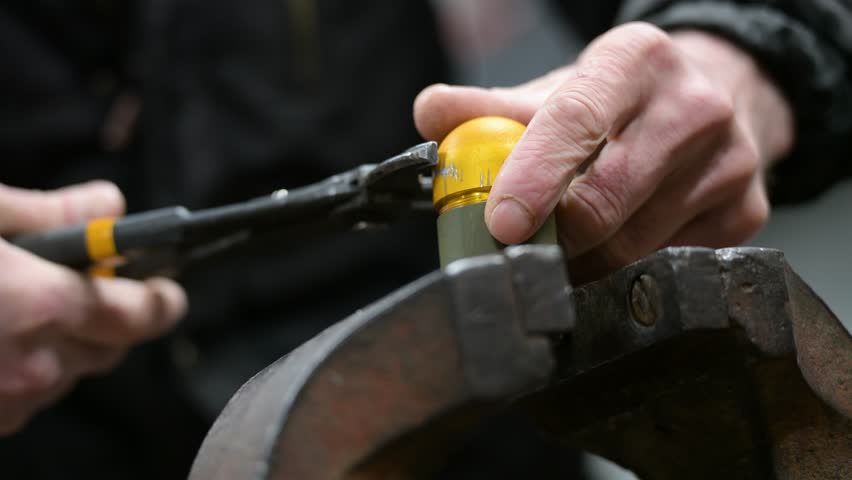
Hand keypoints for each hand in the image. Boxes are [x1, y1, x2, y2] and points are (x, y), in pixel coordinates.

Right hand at [0, 181, 186, 434]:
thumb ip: (50, 212)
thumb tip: (110, 203)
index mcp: (41, 306)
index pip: (140, 313)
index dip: (161, 299)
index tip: (171, 289)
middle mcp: (34, 364)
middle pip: (113, 347)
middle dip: (113, 318)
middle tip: (92, 288)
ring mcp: (8, 402)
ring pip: (71, 375)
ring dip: (69, 346)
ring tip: (27, 310)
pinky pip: (30, 398)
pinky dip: (30, 370)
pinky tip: (0, 340)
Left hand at [415, 23, 793, 279]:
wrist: (710, 99)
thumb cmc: (620, 101)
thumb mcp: (559, 92)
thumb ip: (490, 108)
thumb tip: (432, 115)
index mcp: (635, 61)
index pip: (576, 122)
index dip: (533, 178)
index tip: (500, 222)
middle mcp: (694, 106)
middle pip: (605, 199)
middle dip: (551, 237)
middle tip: (519, 249)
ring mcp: (730, 162)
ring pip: (633, 244)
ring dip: (581, 262)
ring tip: (559, 252)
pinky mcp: (746, 212)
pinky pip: (665, 264)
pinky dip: (624, 269)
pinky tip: (611, 248)